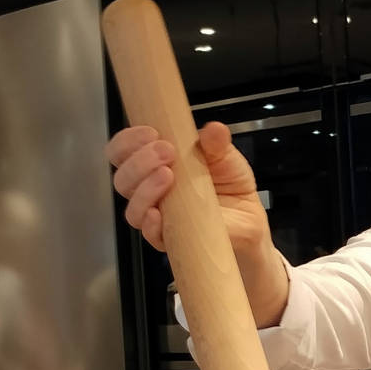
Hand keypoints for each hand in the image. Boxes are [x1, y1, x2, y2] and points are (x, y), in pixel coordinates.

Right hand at [105, 121, 288, 324]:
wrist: (248, 217)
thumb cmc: (230, 184)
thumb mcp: (225, 154)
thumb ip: (216, 141)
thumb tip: (213, 130)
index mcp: (154, 164)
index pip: (123, 152)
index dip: (128, 141)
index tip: (150, 132)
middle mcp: (149, 191)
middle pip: (122, 179)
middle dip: (139, 162)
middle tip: (166, 151)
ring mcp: (157, 216)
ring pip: (132, 208)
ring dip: (144, 189)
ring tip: (168, 175)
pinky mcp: (169, 239)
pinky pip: (149, 234)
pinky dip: (150, 224)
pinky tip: (159, 213)